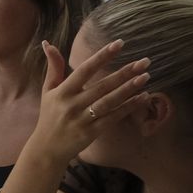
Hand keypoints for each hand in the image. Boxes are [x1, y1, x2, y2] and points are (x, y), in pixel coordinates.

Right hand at [26, 40, 149, 166]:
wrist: (46, 149)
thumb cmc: (49, 116)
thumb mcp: (47, 90)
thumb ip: (53, 67)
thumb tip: (47, 43)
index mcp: (62, 92)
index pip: (84, 70)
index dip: (102, 56)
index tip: (119, 44)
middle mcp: (72, 105)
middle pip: (102, 86)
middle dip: (124, 72)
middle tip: (144, 61)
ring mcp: (83, 120)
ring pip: (110, 102)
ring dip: (129, 89)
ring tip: (145, 76)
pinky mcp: (92, 132)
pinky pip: (113, 117)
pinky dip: (128, 107)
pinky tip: (143, 97)